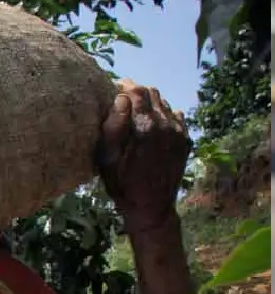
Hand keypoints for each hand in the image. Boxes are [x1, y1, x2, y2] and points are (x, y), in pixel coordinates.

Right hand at [97, 79, 191, 232]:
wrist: (152, 207)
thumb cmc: (122, 184)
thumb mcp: (108, 159)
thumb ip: (113, 127)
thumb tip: (120, 98)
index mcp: (145, 126)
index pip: (137, 91)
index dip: (124, 86)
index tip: (112, 89)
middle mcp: (166, 124)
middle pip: (153, 93)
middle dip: (137, 92)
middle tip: (122, 100)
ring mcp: (179, 132)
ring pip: (165, 103)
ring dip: (149, 103)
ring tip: (135, 113)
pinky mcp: (185, 139)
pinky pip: (176, 116)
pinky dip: (163, 115)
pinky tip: (152, 125)